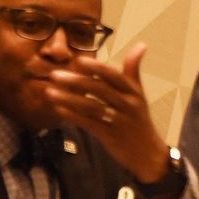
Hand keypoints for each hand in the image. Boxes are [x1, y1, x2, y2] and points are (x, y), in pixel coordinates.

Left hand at [44, 43, 170, 181]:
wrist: (148, 154)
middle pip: (99, 90)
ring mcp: (119, 121)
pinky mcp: (110, 137)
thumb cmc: (139, 120)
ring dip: (69, 99)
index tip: (78, 61)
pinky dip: (73, 116)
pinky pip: (89, 124)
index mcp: (133, 92)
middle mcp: (127, 105)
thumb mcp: (139, 94)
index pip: (114, 76)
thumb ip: (134, 70)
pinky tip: (58, 110)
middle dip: (76, 81)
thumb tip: (141, 44)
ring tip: (50, 92)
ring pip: (91, 107)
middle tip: (55, 75)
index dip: (96, 68)